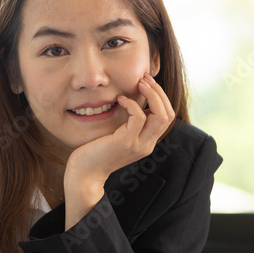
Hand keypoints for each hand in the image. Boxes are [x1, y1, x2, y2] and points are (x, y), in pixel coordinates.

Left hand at [63, 73, 174, 228]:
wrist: (84, 174)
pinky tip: (119, 99)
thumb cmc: (96, 152)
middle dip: (159, 92)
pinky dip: (131, 104)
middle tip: (145, 78)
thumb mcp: (117, 135)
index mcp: (147, 142)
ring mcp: (138, 144)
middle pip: (168, 114)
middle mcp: (147, 145)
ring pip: (160, 115)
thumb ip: (128, 123)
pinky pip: (138, 117)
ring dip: (152, 94)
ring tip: (139, 83)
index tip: (147, 83)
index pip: (166, 116)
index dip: (160, 97)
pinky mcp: (125, 142)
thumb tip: (133, 101)